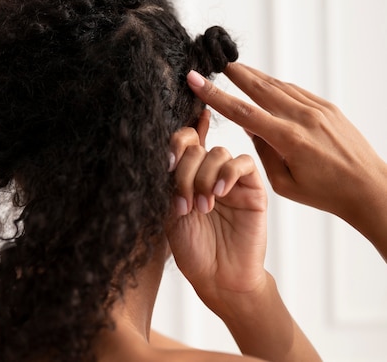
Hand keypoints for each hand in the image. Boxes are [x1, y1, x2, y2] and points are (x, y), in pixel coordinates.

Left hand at [165, 111, 267, 311]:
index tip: (167, 164)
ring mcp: (231, 180)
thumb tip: (168, 151)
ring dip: (205, 178)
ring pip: (218, 153)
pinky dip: (229, 172)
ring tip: (203, 207)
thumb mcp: (169, 212)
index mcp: (187, 176)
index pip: (182, 142)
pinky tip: (220, 193)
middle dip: (185, 173)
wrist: (217, 276)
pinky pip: (244, 163)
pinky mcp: (253, 189)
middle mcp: (208, 173)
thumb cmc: (192, 248)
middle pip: (196, 148)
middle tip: (184, 203)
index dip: (174, 144)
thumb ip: (169, 181)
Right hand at [186, 64, 386, 226]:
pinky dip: (277, 86)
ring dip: (255, 76)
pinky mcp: (328, 108)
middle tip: (216, 62)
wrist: (369, 189)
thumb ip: (264, 152)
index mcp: (289, 139)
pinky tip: (266, 84)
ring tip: (237, 69)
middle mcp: (303, 118)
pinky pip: (296, 92)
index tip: (196, 81)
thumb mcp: (284, 183)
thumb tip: (250, 127)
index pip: (242, 112)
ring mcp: (318, 110)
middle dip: (235, 73)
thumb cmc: (325, 193)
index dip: (215, 95)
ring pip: (279, 86)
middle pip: (260, 88)